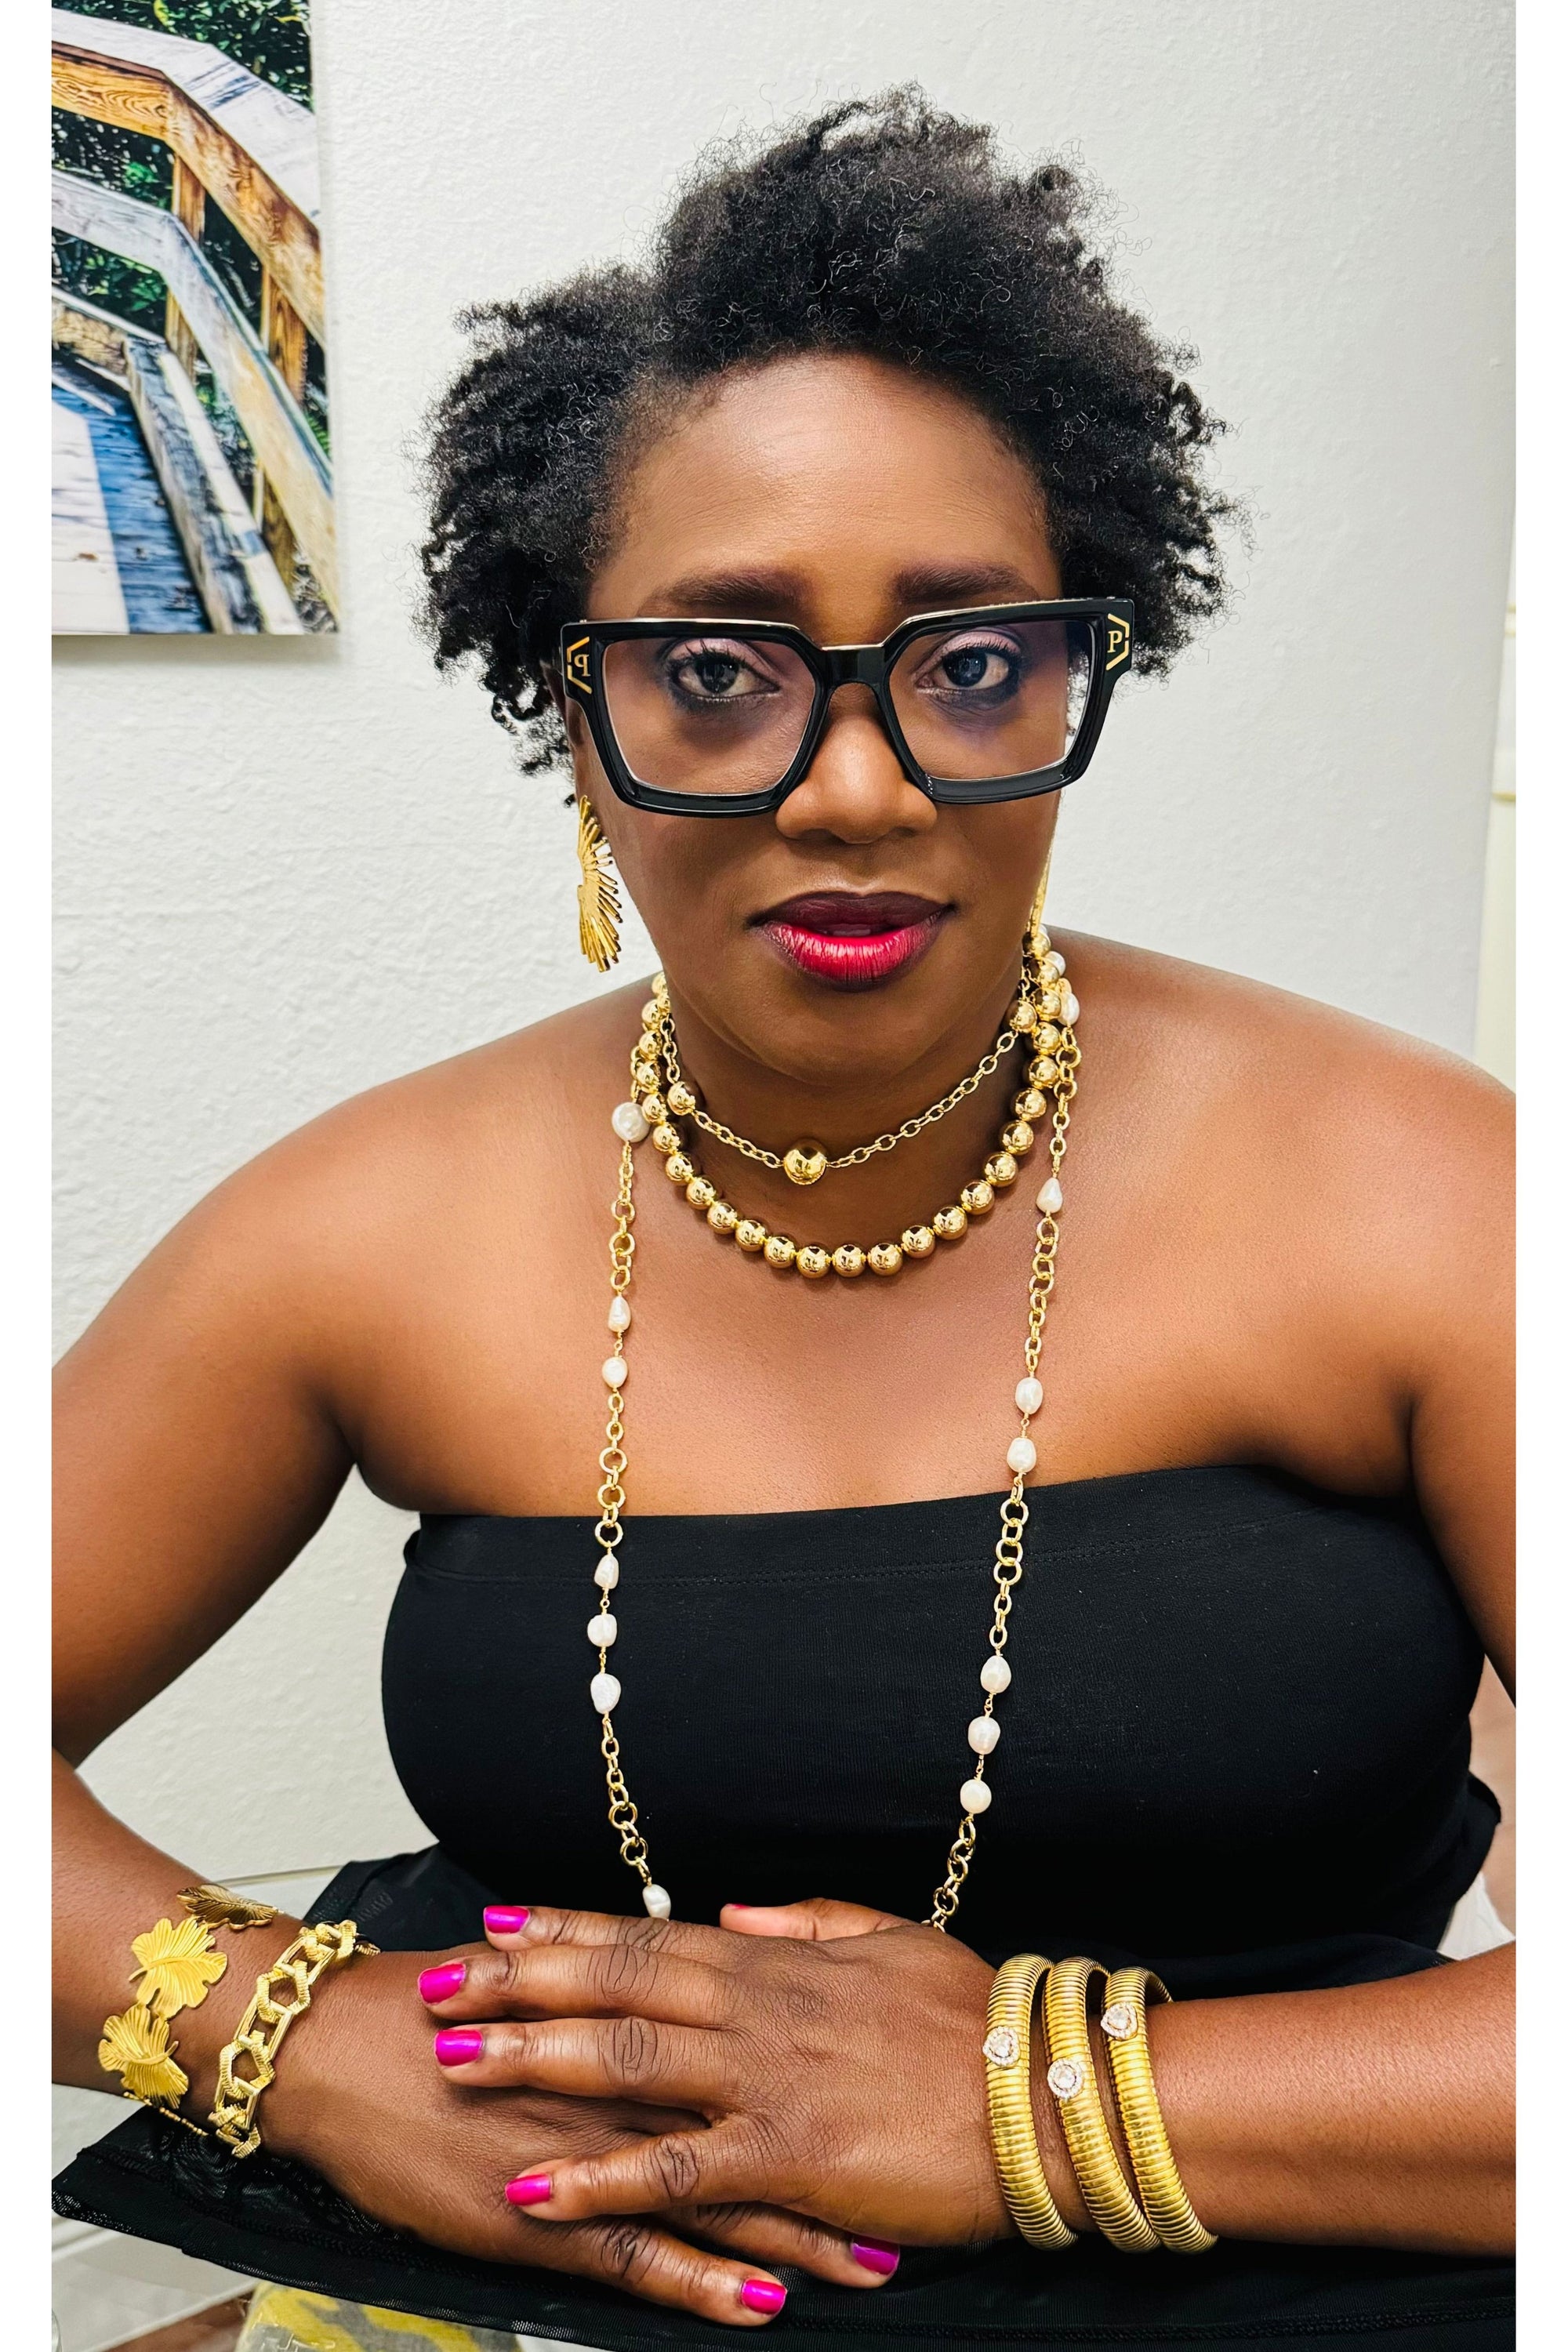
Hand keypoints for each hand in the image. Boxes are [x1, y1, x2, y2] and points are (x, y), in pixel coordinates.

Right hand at [265, 1940, 883, 2326]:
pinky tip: (756, 2305)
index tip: (891, 2087)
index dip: (825, 2066)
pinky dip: (701, 2283)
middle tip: (916, 2185)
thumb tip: (662, 1970)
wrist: (334, 2048)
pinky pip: (639, 2258)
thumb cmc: (426, 2012)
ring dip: (795, 2235)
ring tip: (870, 2263)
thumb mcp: (528, 1980)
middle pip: (754, 2121)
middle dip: (839, 2158)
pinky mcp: (542, 2215)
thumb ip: (605, 1981)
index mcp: (625, 2016)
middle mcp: (623, 2079)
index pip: (746, 2042)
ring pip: (715, 2196)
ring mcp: (589, 2151)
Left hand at [419, 1900, 1009, 2247]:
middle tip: (441, 1983)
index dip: (568, 1930)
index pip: (650, 1936)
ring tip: (456, 2061)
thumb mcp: (895, 1943)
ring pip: (626, 2059)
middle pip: (616, 1984)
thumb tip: (734, 1911)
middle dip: (520, 1984)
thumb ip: (808, 1923)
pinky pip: (671, 2169)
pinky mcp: (785, 2157)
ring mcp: (766, 2081)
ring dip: (533, 2059)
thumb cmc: (980, 2024)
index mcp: (781, 1963)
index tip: (500, 1922)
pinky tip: (535, 2189)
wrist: (1049, 2098)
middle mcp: (758, 2009)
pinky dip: (597, 2178)